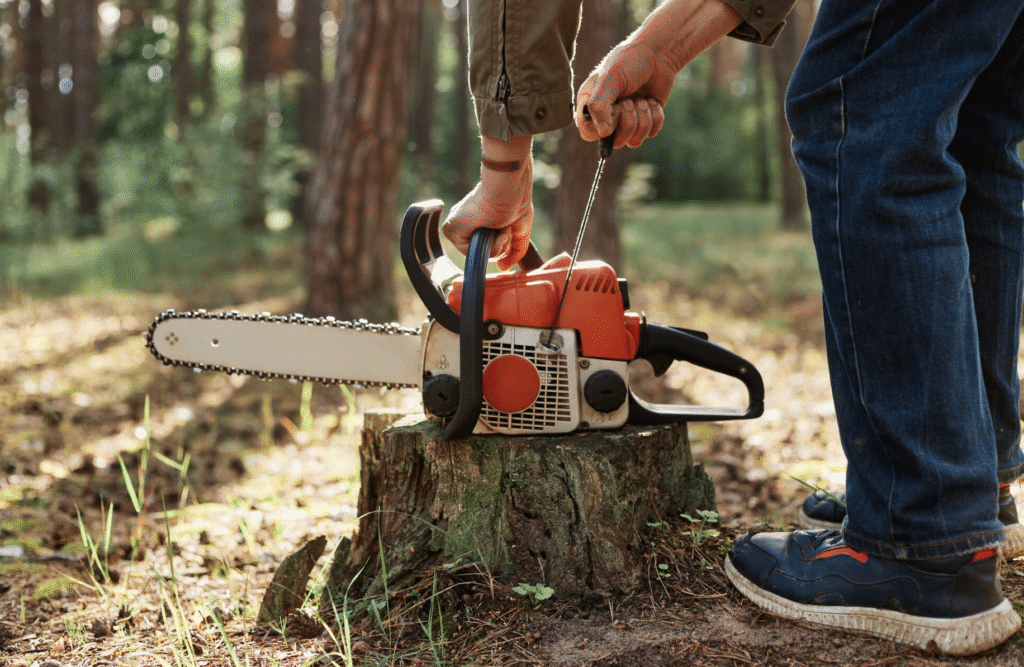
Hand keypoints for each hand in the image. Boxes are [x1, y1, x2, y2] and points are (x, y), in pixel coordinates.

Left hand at [442, 135, 533, 270]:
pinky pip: (471, 253)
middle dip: (501, 245)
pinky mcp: (450, 229)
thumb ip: (513, 251)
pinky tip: (491, 228)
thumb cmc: (516, 204)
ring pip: (479, 255)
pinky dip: (488, 245)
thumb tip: (502, 267)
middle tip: (505, 227)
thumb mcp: (519, 231)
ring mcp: (458, 228)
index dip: (502, 243)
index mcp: (478, 222)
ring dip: (497, 245)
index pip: (487, 246)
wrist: (508, 192)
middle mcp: (466, 225)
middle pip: (484, 253)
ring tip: (500, 225)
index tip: (508, 227)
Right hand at [576, 0, 741, 147]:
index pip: (589, 133)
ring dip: (643, 118)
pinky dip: (655, 116)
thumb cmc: (629, 61)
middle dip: (628, 119)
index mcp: (591, 105)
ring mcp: (627, 121)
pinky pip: (651, 133)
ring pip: (634, 141)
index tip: (614, 110)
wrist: (658, 54)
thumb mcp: (610, 79)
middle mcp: (607, 117)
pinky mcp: (645, 121)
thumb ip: (599, 105)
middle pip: (615, 141)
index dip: (602, 128)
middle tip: (629, 99)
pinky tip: (652, 100)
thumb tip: (603, 132)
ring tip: (643, 99)